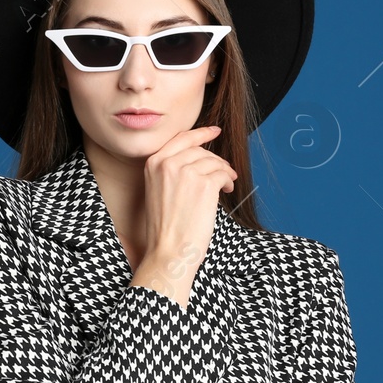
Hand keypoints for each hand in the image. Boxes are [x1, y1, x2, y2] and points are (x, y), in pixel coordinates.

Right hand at [131, 124, 235, 307]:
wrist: (168, 251)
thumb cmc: (165, 228)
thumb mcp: (158, 191)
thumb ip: (172, 171)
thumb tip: (201, 159)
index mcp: (153, 164)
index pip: (181, 139)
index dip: (201, 133)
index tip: (214, 131)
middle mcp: (168, 163)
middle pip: (199, 150)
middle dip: (215, 159)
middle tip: (225, 171)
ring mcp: (186, 172)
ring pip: (214, 161)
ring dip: (224, 171)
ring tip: (227, 184)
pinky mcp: (205, 184)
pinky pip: (223, 174)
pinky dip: (229, 181)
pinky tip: (228, 190)